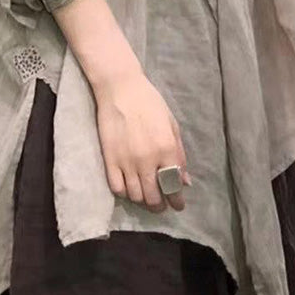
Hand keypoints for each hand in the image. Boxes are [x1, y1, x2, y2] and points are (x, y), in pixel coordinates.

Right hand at [92, 67, 191, 212]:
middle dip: (159, 206)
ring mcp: (126, 161)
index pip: (173, 186)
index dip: (176, 200)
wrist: (121, 89)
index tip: (178, 205)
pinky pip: (117, 188)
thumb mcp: (172, 125)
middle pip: (153, 197)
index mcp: (166, 149)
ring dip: (143, 201)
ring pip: (135, 196)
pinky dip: (124, 192)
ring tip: (146, 197)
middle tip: (161, 205)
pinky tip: (129, 187)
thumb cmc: (150, 103)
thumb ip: (179, 154)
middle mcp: (147, 160)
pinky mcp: (109, 159)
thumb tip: (184, 182)